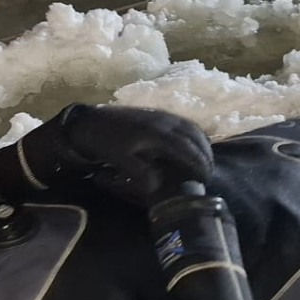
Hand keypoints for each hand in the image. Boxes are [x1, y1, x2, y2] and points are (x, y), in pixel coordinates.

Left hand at [61, 104, 213, 205]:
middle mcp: (163, 121)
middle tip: (209, 172)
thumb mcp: (119, 160)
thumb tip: (157, 186)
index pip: (185, 149)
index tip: (204, 178)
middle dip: (205, 154)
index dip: (198, 164)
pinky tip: (195, 143)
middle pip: (193, 137)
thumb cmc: (105, 142)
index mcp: (156, 134)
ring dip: (202, 143)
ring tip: (207, 159)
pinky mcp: (158, 114)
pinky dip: (194, 133)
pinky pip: (184, 122)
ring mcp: (162, 115)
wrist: (91, 121)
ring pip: (191, 127)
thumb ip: (139, 173)